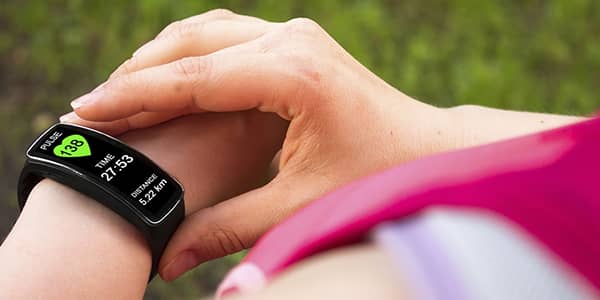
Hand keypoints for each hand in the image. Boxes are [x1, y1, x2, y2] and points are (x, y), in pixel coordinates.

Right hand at [65, 10, 455, 280]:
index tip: (88, 112)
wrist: (426, 150)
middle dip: (139, 72)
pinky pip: (229, 35)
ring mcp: (297, 34)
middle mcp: (293, 40)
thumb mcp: (298, 206)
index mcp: (292, 76)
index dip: (135, 96)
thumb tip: (169, 259)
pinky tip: (170, 78)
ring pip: (208, 31)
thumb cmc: (375, 177)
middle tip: (94, 104)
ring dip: (163, 57)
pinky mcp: (299, 41)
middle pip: (192, 42)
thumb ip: (229, 228)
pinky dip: (192, 54)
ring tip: (122, 90)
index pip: (193, 79)